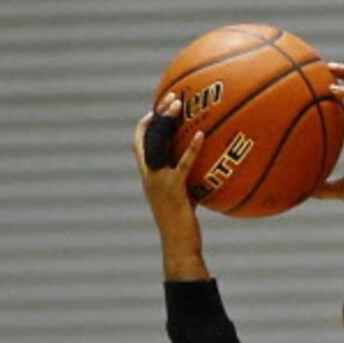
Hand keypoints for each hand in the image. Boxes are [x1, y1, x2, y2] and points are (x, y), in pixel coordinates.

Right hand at [132, 111, 208, 278]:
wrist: (178, 245)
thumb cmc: (183, 227)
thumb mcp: (182, 199)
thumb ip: (186, 182)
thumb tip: (204, 171)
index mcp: (148, 177)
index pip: (139, 144)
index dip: (144, 125)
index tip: (155, 109)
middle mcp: (150, 175)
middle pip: (148, 136)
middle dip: (158, 113)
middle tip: (171, 96)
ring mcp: (159, 181)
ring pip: (160, 143)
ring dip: (168, 121)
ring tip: (180, 103)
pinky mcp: (174, 188)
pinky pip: (183, 163)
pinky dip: (191, 148)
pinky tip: (201, 134)